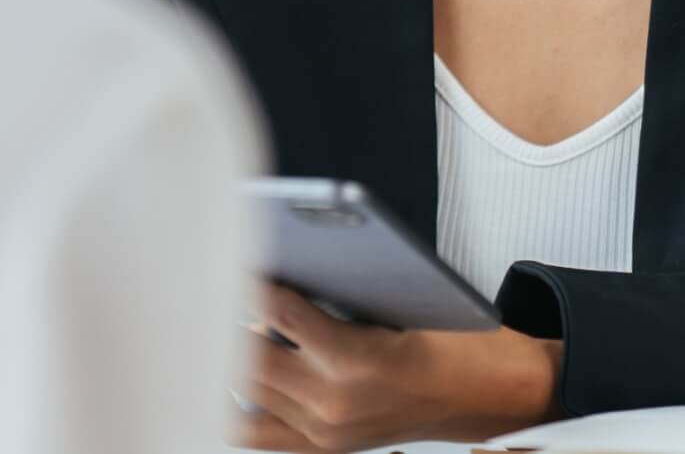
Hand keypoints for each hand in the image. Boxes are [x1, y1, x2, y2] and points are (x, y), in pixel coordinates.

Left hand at [230, 283, 561, 451]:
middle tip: (201, 278)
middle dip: (222, 316)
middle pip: (248, 357)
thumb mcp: (391, 298)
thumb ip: (329, 287)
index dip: (247, 277)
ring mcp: (324, 434)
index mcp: (354, 360)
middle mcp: (332, 404)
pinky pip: (256, 431)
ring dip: (226, 356)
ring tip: (207, 319)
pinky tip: (225, 367)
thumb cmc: (445, 335)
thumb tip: (270, 262)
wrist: (482, 393)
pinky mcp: (322, 449)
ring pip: (245, 395)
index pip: (278, 309)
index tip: (223, 250)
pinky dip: (238, 398)